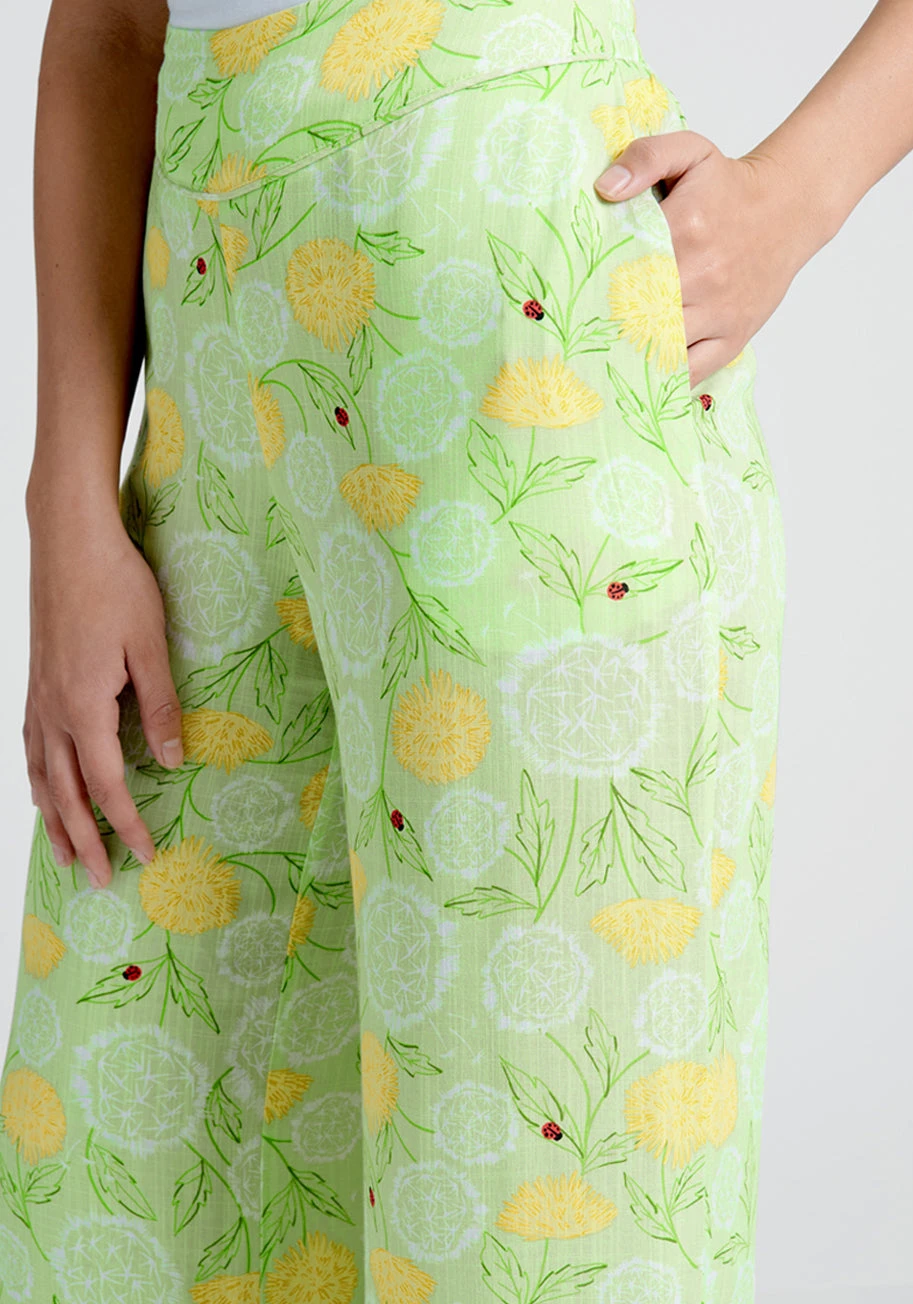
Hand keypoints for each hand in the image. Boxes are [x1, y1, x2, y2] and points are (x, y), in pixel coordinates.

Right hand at [23, 503, 183, 887]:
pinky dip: (36, 779)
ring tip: (65, 854)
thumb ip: (160, 706)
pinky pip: (29, 746)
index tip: (145, 854)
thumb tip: (171, 761)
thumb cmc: (116, 586)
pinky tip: (42, 789)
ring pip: (40, 774)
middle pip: (66, 793)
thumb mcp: (150, 645)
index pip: (108, 784)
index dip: (127, 823)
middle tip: (100, 879)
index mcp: (84, 707)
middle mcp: (52, 710)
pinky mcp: (34, 681)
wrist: (69, 540)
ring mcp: (37, 696)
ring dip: (55, 818)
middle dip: (85, 839)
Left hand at [594, 130, 816, 386]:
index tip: (566, 297)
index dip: (593, 284)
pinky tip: (638, 381)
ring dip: (629, 358)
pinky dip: (665, 380)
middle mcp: (703, 274)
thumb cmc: (729, 185)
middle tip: (572, 338)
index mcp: (685, 229)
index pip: (626, 264)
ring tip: (596, 365)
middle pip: (639, 312)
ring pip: (663, 347)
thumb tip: (606, 188)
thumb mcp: (690, 152)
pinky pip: (694, 371)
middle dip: (605, 326)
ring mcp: (719, 310)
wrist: (789, 207)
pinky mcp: (733, 336)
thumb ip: (645, 156)